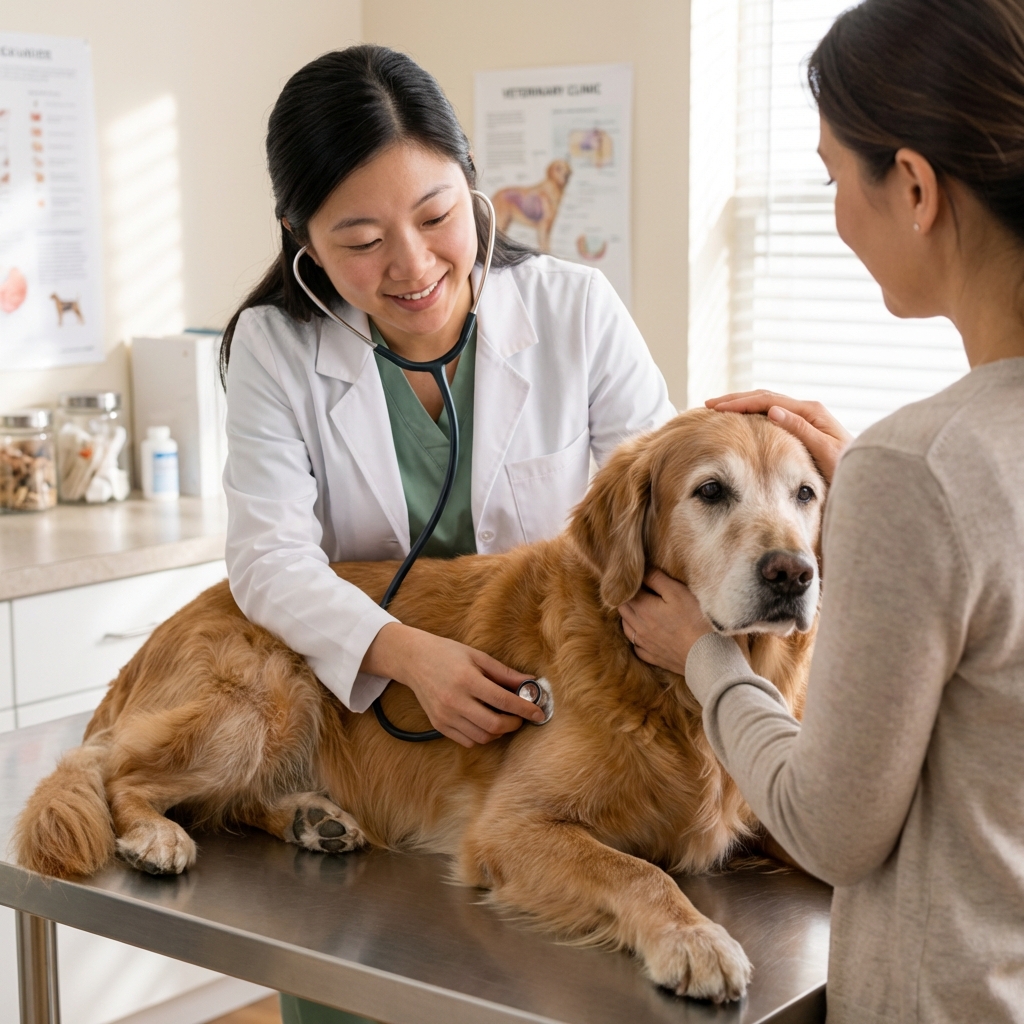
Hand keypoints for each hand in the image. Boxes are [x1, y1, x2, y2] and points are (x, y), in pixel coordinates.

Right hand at [361, 623, 544, 747]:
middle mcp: (455, 701)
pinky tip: (485, 722)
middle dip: (514, 724)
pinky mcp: (439, 725)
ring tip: (503, 719)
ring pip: (482, 737)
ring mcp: (445, 716)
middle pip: (494, 726)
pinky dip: (481, 736)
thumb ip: (505, 673)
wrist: (413, 660)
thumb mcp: (478, 657)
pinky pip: (467, 741)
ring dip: (498, 732)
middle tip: (520, 716)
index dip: (525, 709)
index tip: (539, 712)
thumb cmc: (448, 654)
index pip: (504, 701)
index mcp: (467, 680)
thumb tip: (531, 684)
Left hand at [619, 570, 714, 675]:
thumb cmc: (694, 619)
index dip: (632, 584)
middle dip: (628, 598)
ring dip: (629, 617)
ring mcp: (643, 643)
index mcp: (642, 608)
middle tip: (641, 592)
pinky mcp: (652, 657)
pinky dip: (636, 638)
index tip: (641, 579)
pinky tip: (644, 634)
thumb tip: (642, 571)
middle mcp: (638, 626)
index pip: (627, 592)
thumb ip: (657, 579)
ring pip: (626, 626)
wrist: (705, 655)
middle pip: (623, 608)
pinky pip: (636, 646)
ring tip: (640, 611)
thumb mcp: (677, 592)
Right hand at [705, 390, 852, 484]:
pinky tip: (741, 424)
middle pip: (765, 398)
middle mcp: (807, 412)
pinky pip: (773, 418)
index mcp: (811, 412)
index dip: (740, 403)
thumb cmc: (848, 470)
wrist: (867, 480)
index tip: (716, 408)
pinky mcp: (804, 430)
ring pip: (767, 406)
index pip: (767, 400)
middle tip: (709, 405)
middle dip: (736, 400)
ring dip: (743, 407)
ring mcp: (805, 420)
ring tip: (719, 412)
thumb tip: (772, 410)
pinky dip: (753, 417)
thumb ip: (800, 430)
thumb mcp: (825, 452)